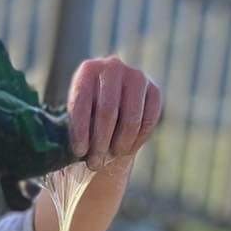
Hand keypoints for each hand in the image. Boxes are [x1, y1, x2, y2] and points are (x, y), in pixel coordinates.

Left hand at [66, 56, 163, 171]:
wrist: (113, 110)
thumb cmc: (87, 118)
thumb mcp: (75, 119)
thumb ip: (75, 129)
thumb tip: (81, 150)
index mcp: (87, 70)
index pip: (82, 102)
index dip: (80, 131)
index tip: (79, 153)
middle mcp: (112, 67)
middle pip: (107, 111)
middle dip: (100, 143)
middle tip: (95, 163)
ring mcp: (136, 76)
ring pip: (131, 118)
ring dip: (120, 145)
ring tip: (110, 158)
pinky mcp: (154, 90)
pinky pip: (148, 121)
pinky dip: (137, 140)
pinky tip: (126, 149)